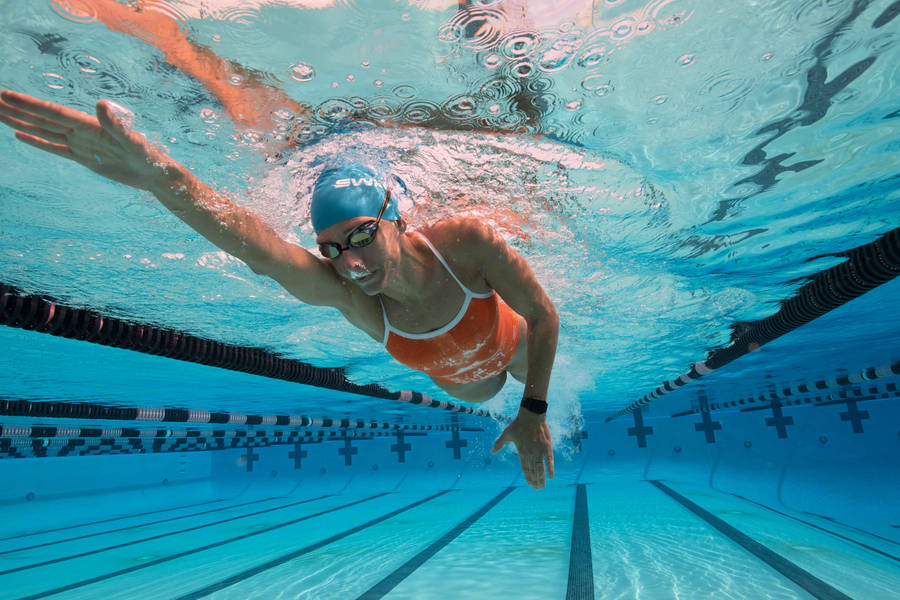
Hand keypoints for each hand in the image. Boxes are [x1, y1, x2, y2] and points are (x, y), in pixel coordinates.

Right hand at [0, 90, 171, 190]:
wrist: (156, 174)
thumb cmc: (149, 157)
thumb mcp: (133, 142)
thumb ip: (116, 125)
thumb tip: (100, 104)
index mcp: (89, 125)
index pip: (52, 113)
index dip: (28, 105)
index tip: (6, 95)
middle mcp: (82, 132)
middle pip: (42, 118)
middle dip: (17, 109)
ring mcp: (81, 144)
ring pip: (44, 131)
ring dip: (22, 122)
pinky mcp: (84, 158)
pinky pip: (56, 148)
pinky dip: (38, 141)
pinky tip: (20, 134)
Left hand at [491, 409, 553, 489]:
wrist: (531, 416)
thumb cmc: (518, 424)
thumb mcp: (507, 434)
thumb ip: (499, 444)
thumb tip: (491, 452)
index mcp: (522, 452)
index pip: (525, 468)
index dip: (528, 477)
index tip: (529, 484)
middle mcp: (531, 453)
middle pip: (534, 471)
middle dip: (535, 481)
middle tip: (537, 488)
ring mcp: (540, 451)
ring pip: (541, 468)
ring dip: (542, 478)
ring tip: (542, 487)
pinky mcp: (547, 447)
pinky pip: (550, 461)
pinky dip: (551, 469)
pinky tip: (551, 477)